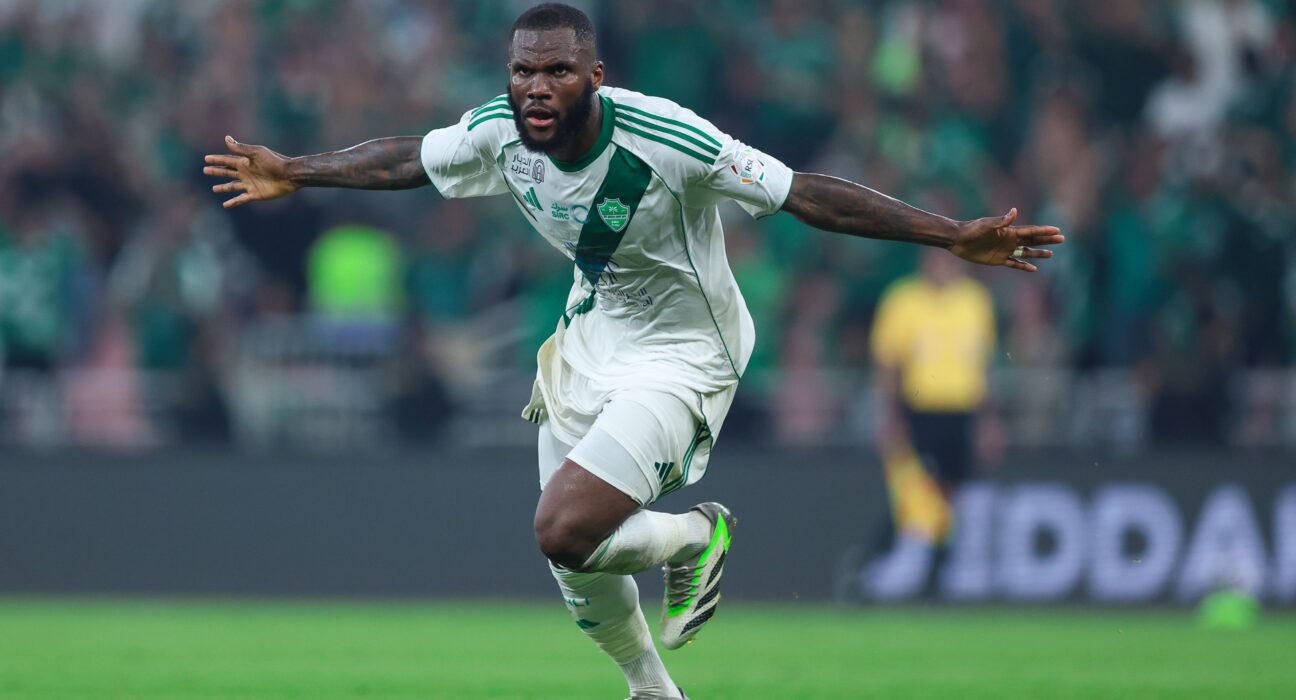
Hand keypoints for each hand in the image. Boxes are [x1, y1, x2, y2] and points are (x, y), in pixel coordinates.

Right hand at [202, 135, 297, 208]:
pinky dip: (233, 202)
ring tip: (214, 189)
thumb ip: (241, 149)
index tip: (206, 158)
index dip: (217, 160)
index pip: (227, 160)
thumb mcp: (256, 153)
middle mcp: (246, 173)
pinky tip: (225, 204)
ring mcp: (250, 184)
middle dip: (217, 172)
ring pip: (233, 187)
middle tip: (205, 170)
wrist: (289, 175)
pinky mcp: (256, 194)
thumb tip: (226, 139)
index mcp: (245, 162)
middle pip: (228, 173)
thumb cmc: (274, 161)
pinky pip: (241, 199)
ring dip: (223, 188)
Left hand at [949, 208, 1064, 271]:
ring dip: (1038, 253)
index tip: (1057, 230)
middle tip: (1061, 239)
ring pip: (1025, 253)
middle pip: (1032, 240)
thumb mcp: (987, 224)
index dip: (1044, 230)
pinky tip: (1034, 268)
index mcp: (1009, 231)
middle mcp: (1009, 240)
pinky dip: (1023, 266)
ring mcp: (1004, 250)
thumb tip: (1015, 211)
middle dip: (1046, 240)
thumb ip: (1002, 221)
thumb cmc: (972, 229)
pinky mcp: (997, 260)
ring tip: (1051, 254)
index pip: (1031, 231)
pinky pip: (1014, 264)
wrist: (958, 239)